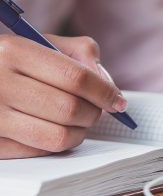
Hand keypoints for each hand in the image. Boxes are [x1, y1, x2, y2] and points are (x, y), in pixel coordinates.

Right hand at [0, 34, 126, 158]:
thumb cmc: (12, 62)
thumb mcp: (39, 43)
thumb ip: (79, 52)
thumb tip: (105, 81)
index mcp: (13, 51)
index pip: (76, 77)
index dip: (105, 92)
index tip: (118, 101)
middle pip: (70, 109)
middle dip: (94, 113)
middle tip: (96, 111)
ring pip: (59, 136)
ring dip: (80, 132)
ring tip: (79, 123)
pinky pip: (40, 152)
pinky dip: (57, 143)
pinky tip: (54, 130)